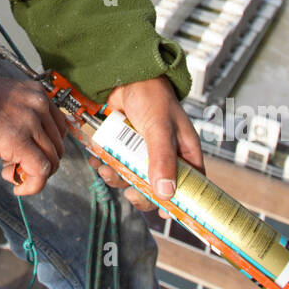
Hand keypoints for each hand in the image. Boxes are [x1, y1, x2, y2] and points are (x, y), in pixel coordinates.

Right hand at [0, 76, 66, 196]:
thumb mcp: (3, 99)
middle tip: (15, 166)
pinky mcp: (19, 141)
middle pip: (57, 145)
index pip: (58, 127)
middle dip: (40, 162)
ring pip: (51, 160)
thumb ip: (21, 115)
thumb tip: (29, 146)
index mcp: (35, 92)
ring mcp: (31, 122)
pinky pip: (40, 171)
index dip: (47, 147)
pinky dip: (33, 185)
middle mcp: (38, 104)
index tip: (31, 156)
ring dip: (33, 174)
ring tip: (9, 173)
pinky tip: (17, 188)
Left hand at [87, 76, 204, 212]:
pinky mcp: (124, 148)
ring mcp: (144, 153)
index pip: (190, 186)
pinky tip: (99, 160)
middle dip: (140, 192)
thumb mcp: (159, 127)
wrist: (125, 75)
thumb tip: (166, 193)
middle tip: (130, 191)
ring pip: (133, 179)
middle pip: (158, 189)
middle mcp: (166, 156)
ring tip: (108, 169)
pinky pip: (117, 166)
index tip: (164, 214)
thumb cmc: (151, 95)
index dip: (180, 203)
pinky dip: (106, 166)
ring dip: (118, 179)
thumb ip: (162, 158)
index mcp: (185, 152)